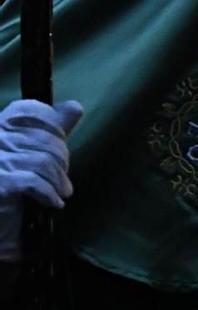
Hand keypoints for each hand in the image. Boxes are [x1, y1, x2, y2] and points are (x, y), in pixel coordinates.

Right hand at [0, 100, 83, 263]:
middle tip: (61, 179)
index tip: (60, 142)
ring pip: (42, 160)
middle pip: (43, 138)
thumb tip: (74, 107)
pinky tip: (53, 203)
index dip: (51, 123)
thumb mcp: (30, 155)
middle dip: (61, 159)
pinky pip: (33, 181)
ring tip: (61, 193)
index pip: (27, 109)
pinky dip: (49, 193)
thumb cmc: (12, 193)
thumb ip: (50, 130)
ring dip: (58, 179)